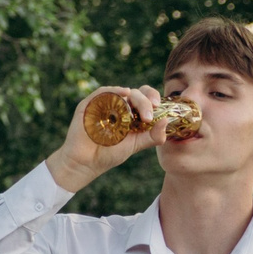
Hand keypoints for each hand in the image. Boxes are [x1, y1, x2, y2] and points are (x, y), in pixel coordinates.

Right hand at [47, 85, 164, 192]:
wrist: (86, 163)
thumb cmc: (110, 154)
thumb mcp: (136, 145)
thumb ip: (153, 136)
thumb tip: (167, 121)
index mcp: (131, 113)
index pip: (145, 98)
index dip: (153, 98)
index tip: (159, 108)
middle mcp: (118, 106)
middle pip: (136, 93)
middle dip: (146, 101)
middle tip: (148, 116)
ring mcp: (104, 104)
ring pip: (122, 91)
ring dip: (134, 97)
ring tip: (140, 112)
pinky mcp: (90, 105)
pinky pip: (102, 92)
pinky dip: (114, 90)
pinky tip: (123, 94)